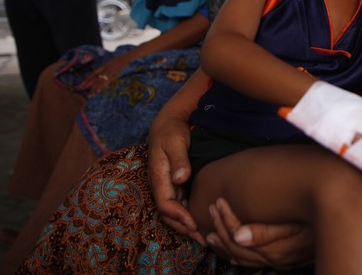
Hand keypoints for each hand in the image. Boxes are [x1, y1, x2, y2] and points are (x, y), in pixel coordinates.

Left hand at [88, 52, 133, 92]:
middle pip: (97, 79)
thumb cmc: (117, 60)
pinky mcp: (115, 75)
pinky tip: (101, 90)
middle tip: (89, 94)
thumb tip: (98, 77)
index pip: (94, 73)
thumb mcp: (109, 64)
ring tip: (94, 94)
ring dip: (98, 88)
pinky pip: (108, 81)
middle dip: (93, 87)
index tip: (83, 83)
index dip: (88, 78)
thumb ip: (104, 70)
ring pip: (102, 81)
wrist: (125, 58)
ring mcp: (110, 72)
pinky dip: (104, 86)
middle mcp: (105, 70)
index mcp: (103, 66)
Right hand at [147, 116, 204, 245]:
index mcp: (158, 176)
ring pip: (174, 211)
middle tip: (202, 238)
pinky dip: (188, 214)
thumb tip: (180, 178)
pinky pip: (179, 203)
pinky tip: (202, 219)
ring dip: (186, 224)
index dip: (179, 215)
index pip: (165, 204)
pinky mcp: (174, 184)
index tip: (194, 223)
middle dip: (183, 227)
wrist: (168, 124)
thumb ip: (179, 159)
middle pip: (168, 213)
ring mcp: (166, 185)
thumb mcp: (176, 141)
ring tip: (204, 235)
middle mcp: (160, 184)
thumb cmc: (172, 131)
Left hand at [206, 198, 313, 268]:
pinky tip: (231, 244)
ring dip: (223, 243)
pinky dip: (236, 253)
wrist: (347, 226)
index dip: (225, 219)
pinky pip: (252, 262)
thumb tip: (237, 236)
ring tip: (210, 230)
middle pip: (236, 248)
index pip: (238, 237)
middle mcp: (274, 259)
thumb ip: (266, 231)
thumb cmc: (321, 219)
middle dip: (220, 228)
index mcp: (274, 249)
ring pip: (241, 258)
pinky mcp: (284, 259)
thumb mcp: (295, 225)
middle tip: (211, 208)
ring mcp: (279, 261)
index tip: (219, 200)